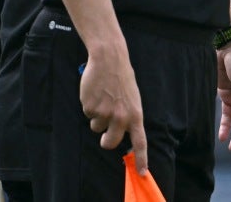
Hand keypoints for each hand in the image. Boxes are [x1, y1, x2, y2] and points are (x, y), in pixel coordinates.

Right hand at [80, 47, 147, 174]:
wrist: (109, 59)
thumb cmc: (122, 79)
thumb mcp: (132, 99)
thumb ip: (129, 117)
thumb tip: (122, 135)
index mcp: (135, 114)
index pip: (140, 142)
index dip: (142, 159)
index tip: (143, 172)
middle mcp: (121, 117)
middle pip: (110, 143)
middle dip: (105, 141)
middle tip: (104, 135)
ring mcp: (105, 113)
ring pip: (96, 127)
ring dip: (97, 117)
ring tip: (104, 98)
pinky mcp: (90, 108)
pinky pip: (88, 114)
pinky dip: (90, 106)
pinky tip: (96, 93)